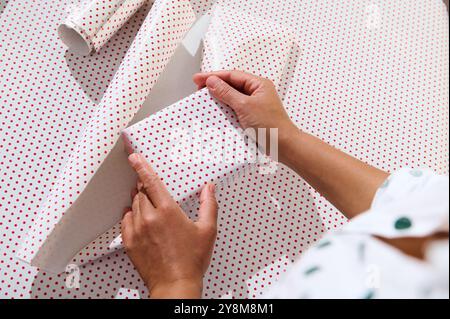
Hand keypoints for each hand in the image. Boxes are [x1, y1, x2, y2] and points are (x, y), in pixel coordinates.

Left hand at [121, 153, 217, 298]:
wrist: (174, 284)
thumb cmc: (191, 260)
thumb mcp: (207, 230)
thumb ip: (208, 205)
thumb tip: (209, 188)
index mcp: (168, 211)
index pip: (151, 182)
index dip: (141, 167)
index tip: (134, 156)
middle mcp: (149, 218)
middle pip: (140, 192)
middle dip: (144, 186)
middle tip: (148, 185)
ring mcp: (137, 230)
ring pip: (133, 205)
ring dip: (138, 200)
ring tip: (148, 204)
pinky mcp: (130, 242)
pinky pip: (125, 221)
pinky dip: (130, 215)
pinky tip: (138, 218)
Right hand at [193, 70, 298, 147]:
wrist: (282, 146)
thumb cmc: (270, 125)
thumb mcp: (245, 106)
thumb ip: (227, 93)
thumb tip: (212, 81)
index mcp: (259, 84)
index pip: (232, 75)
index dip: (213, 76)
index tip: (198, 79)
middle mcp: (257, 93)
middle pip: (231, 85)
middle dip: (214, 86)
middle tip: (197, 88)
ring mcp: (254, 105)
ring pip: (232, 97)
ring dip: (218, 98)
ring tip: (203, 99)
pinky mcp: (251, 117)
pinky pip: (234, 109)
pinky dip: (224, 109)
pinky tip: (215, 112)